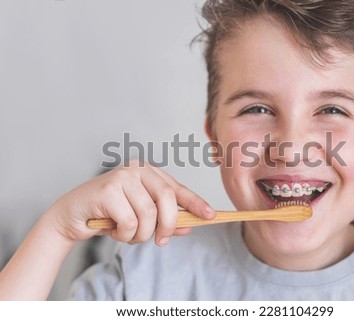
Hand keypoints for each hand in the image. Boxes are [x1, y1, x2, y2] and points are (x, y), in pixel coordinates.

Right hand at [48, 160, 214, 245]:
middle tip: (161, 241)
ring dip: (140, 234)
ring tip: (128, 235)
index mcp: (149, 173)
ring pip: (148, 214)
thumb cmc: (110, 215)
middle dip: (167, 225)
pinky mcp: (107, 189)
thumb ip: (164, 220)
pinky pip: (129, 222)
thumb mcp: (141, 218)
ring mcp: (122, 176)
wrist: (73, 216)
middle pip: (167, 199)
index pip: (177, 189)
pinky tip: (113, 231)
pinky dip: (124, 235)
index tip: (211, 216)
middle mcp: (137, 169)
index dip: (196, 203)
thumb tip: (189, 227)